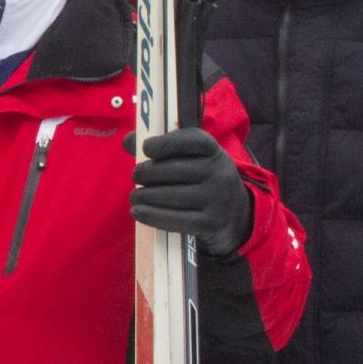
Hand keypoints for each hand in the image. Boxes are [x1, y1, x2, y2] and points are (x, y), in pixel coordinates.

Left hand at [129, 127, 253, 257]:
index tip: (147, 148)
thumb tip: (128, 141)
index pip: (192, 140)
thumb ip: (160, 147)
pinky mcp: (211, 223)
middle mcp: (219, 172)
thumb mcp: (191, 159)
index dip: (167, 142)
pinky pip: (175, 219)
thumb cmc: (201, 180)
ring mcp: (217, 199)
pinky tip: (137, 212)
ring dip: (144, 195)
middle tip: (136, 177)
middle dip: (146, 173)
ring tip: (134, 196)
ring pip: (170, 195)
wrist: (234, 215)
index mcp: (213, 151)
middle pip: (173, 170)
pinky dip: (151, 215)